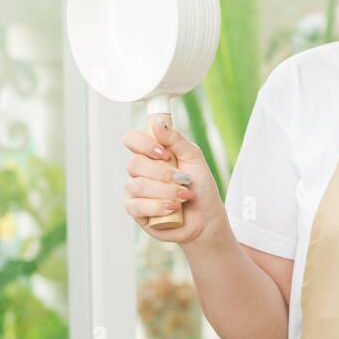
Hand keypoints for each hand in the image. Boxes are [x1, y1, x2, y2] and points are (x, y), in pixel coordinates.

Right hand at [122, 120, 226, 245]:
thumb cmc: (200, 186)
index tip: (164, 153)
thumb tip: (157, 121)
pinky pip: (137, 206)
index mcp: (151, 155)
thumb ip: (175, 139)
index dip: (144, 144)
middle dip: (163, 173)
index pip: (131, 139)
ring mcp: (135, 192)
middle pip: (134, 164)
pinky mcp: (136, 212)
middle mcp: (139, 172)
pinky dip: (158, 206)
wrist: (206, 217)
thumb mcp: (193, 157)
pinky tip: (173, 208)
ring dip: (166, 191)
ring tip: (183, 196)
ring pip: (137, 185)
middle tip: (183, 179)